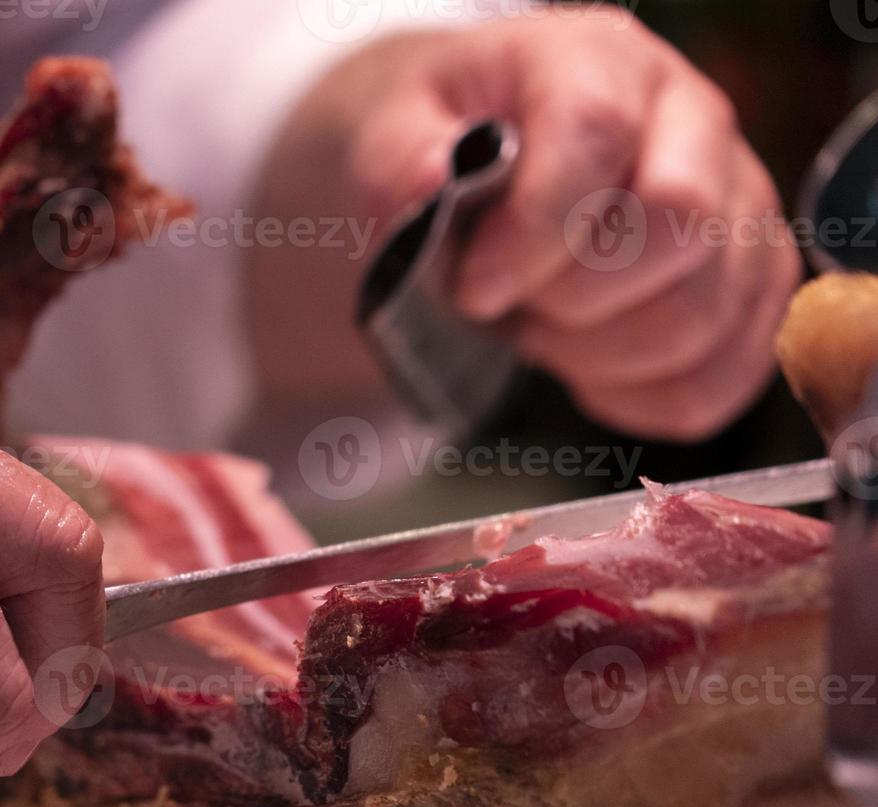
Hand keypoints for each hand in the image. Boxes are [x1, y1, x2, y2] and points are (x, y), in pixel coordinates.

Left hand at [251, 10, 797, 441]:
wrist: (487, 171)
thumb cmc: (447, 151)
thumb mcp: (394, 133)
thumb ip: (401, 156)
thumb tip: (429, 181)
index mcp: (599, 63)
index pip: (598, 134)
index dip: (535, 230)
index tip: (476, 288)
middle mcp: (692, 120)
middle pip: (682, 222)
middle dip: (575, 299)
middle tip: (511, 306)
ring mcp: (740, 202)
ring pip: (704, 314)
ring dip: (599, 356)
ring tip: (541, 329)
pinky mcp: (755, 282)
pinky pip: (724, 374)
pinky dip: (643, 399)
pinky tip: (587, 368)